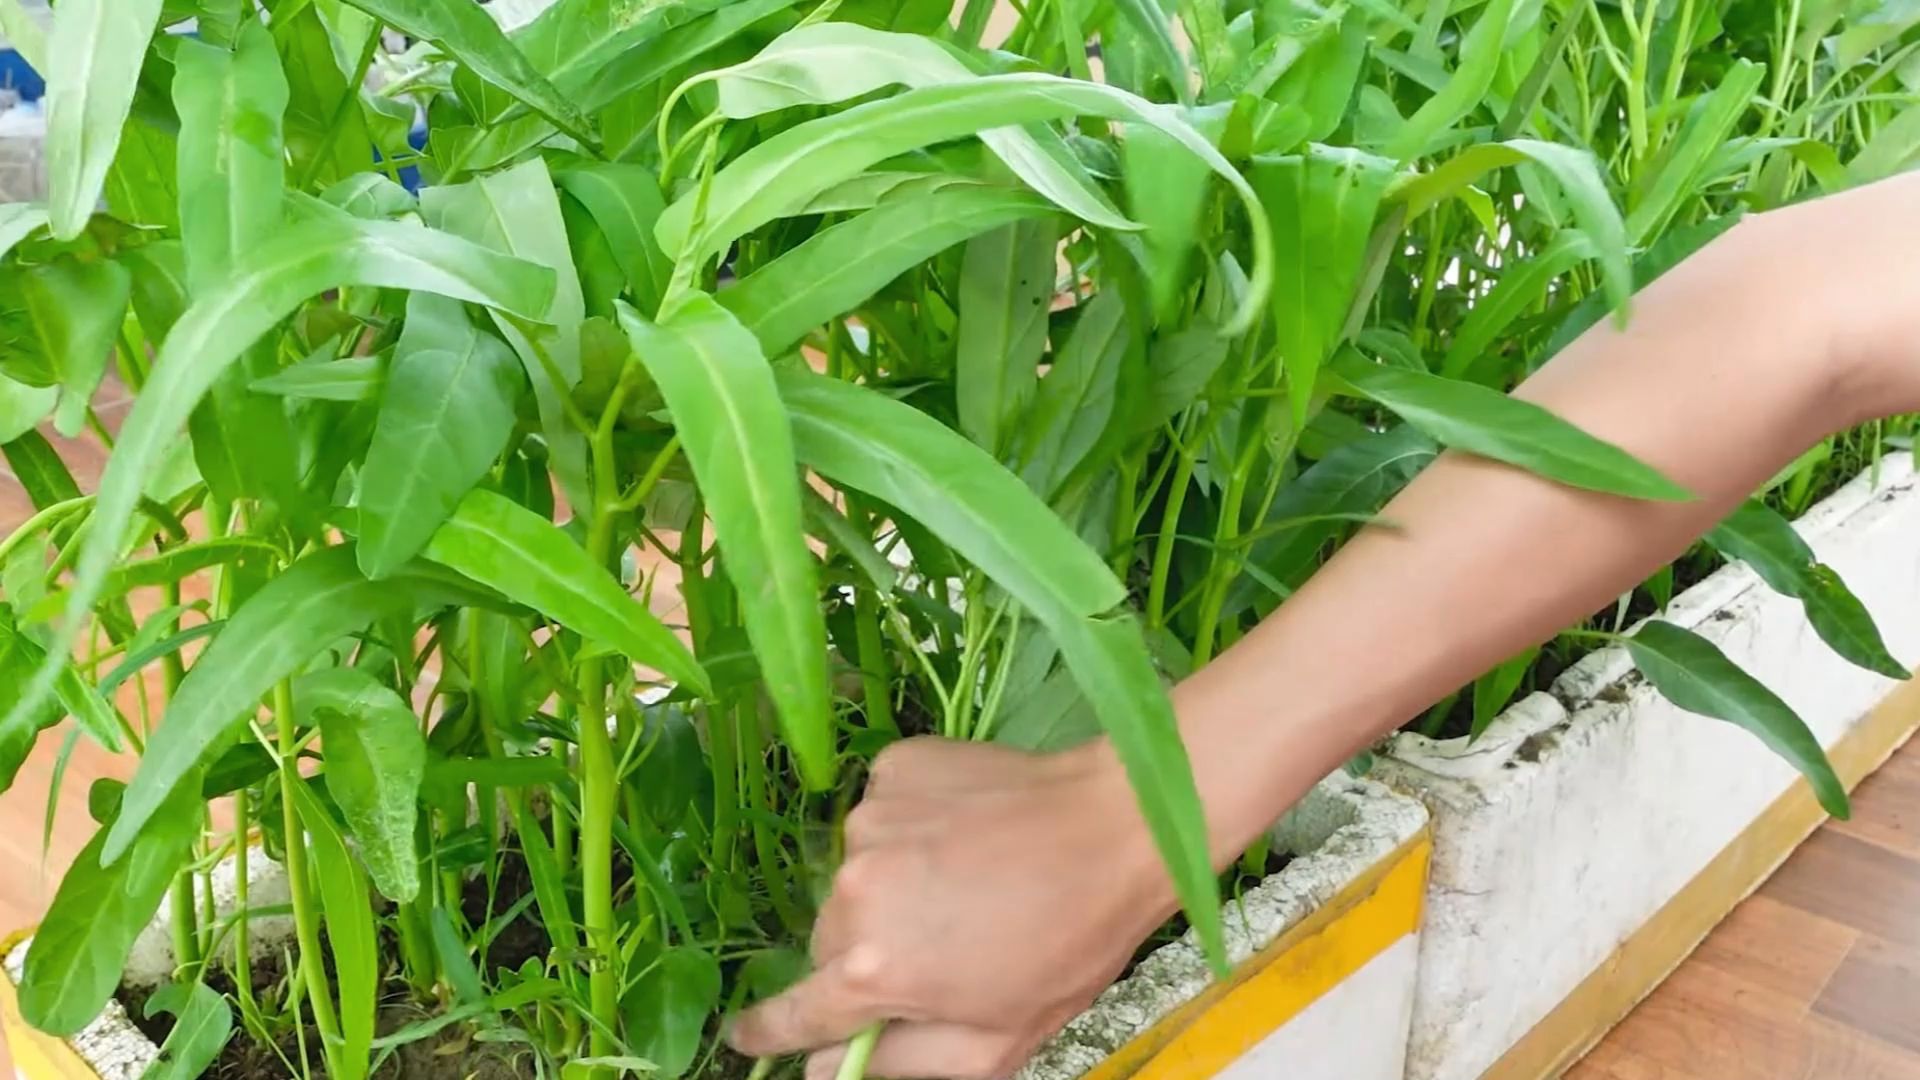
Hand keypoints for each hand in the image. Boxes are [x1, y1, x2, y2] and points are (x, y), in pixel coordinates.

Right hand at [727, 737, 1174, 1078]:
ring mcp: (868, 823)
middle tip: (938, 947)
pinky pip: (881, 818)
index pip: (796, 1015)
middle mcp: (854, 892)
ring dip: (892, 888)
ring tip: (966, 882)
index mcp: (874, 970)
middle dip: (867, 954)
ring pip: (856, 877)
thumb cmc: (1068, 944)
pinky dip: (911, 830)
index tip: (746, 1035)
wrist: (1117, 824)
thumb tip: (824, 1071)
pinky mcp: (891, 771)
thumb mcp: (997, 1040)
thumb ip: (902, 1063)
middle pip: (830, 943)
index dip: (768, 1031)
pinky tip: (966, 834)